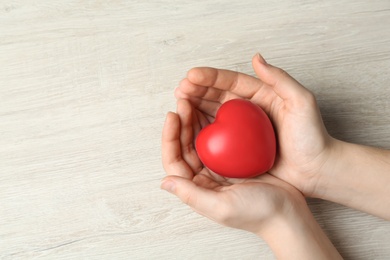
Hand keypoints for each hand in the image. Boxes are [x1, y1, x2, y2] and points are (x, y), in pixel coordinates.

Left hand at [161, 99, 342, 258]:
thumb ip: (192, 195)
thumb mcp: (222, 207)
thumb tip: (164, 181)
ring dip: (194, 120)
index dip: (169, 137)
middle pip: (185, 146)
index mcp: (197, 188)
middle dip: (181, 123)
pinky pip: (220, 138)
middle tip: (184, 100)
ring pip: (200, 139)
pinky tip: (216, 110)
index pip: (174, 160)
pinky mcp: (234, 160)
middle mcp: (204, 177)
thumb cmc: (258, 213)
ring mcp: (219, 167)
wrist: (288, 214)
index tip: (173, 115)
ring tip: (193, 101)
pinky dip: (215, 123)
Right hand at [174, 54, 334, 196]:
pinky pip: (216, 135)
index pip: (230, 81)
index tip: (191, 75)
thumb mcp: (302, 102)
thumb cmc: (312, 136)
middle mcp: (247, 110)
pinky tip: (190, 128)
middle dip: (196, 90)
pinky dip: (201, 129)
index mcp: (259, 95)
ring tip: (180, 105)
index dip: (210, 77)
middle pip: (216, 95)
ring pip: (212, 113)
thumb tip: (256, 58)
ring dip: (194, 107)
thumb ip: (280, 78)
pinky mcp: (237, 147)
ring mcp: (240, 129)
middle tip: (180, 90)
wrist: (316, 169)